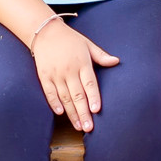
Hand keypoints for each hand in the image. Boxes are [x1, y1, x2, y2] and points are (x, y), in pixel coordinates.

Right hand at [30, 17, 119, 132]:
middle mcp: (69, 70)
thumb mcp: (88, 45)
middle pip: (77, 95)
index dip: (93, 97)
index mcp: (82, 63)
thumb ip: (101, 56)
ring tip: (78, 126)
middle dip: (83, 113)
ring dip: (71, 113)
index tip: (97, 110)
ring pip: (64, 97)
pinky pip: (49, 92)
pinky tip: (60, 113)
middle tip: (89, 128)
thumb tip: (117, 61)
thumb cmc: (70, 40)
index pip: (90, 83)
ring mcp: (55, 74)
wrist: (45, 32)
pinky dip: (54, 103)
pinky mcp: (44, 76)